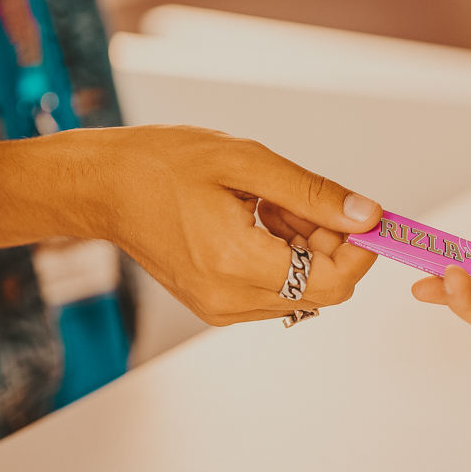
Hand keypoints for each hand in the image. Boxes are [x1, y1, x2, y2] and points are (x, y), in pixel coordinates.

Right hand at [77, 125, 381, 325]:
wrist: (103, 187)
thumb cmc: (162, 165)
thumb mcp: (246, 163)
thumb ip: (313, 194)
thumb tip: (367, 215)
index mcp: (237, 264)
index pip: (333, 282)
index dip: (361, 250)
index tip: (364, 216)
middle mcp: (229, 299)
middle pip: (322, 287)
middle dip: (329, 242)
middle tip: (301, 199)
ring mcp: (220, 308)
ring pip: (301, 288)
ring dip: (305, 246)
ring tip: (268, 204)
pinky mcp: (215, 305)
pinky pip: (274, 288)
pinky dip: (282, 256)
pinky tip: (256, 221)